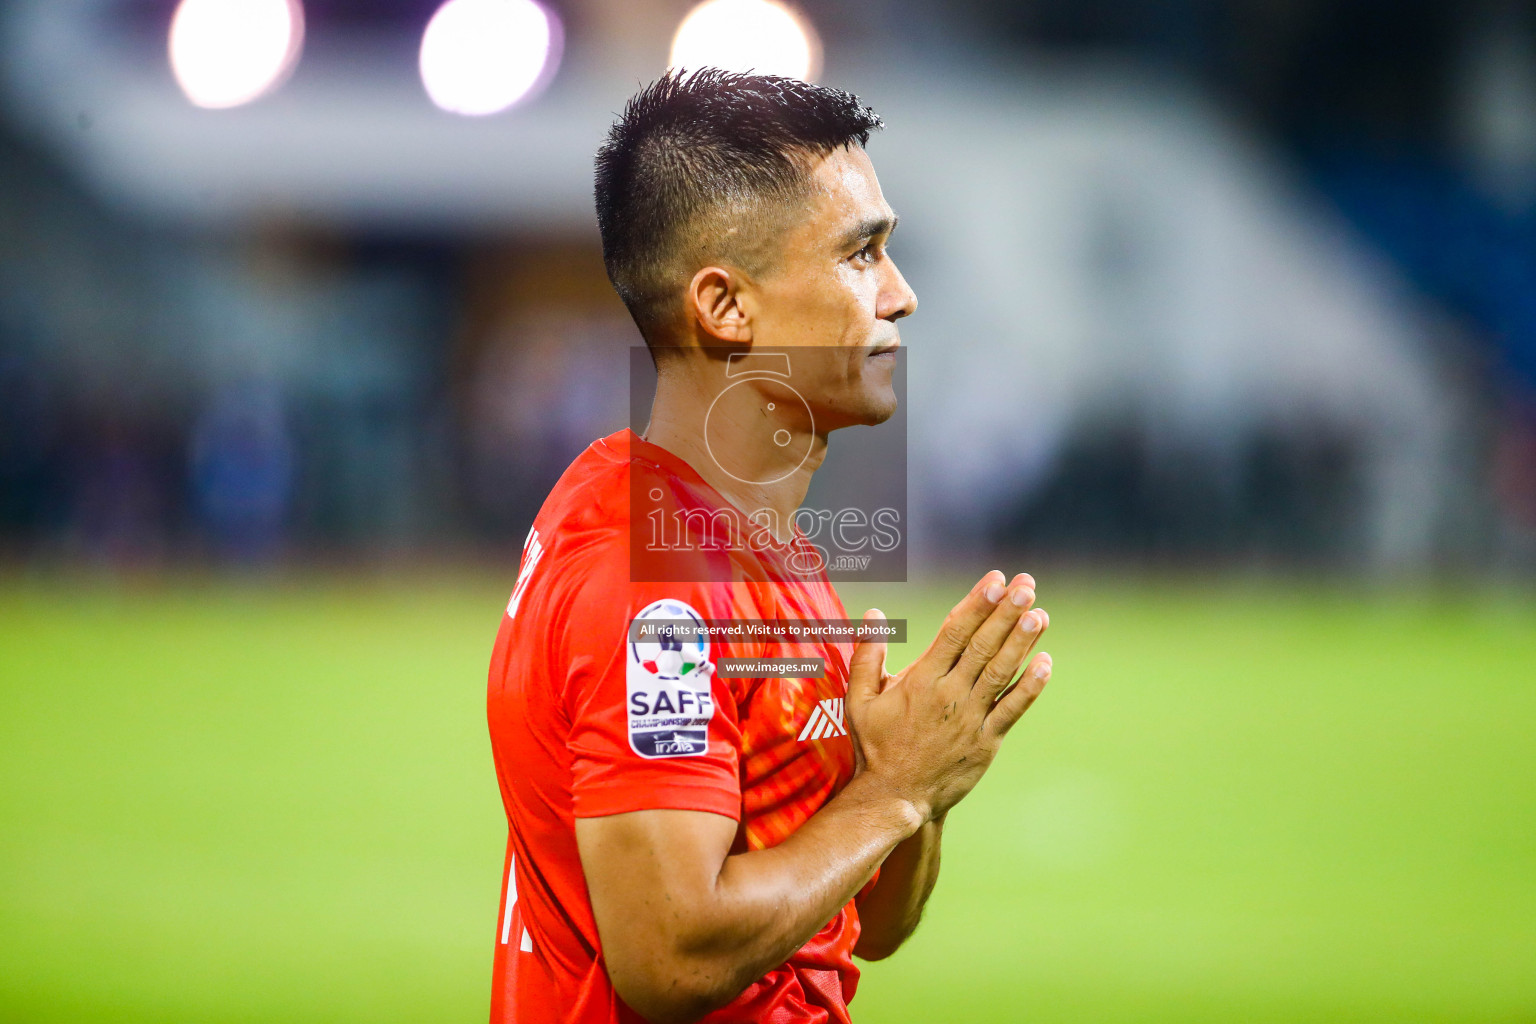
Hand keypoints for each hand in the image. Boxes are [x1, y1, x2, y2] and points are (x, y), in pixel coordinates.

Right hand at [846, 571, 1051, 823]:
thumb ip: (867, 655)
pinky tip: (1045, 662)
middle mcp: (950, 695)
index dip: (977, 604)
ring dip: (1022, 641)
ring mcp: (971, 718)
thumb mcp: (859, 700)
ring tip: (1040, 613)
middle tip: (1027, 586)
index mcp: (921, 680)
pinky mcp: (987, 741)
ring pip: (1001, 672)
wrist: (894, 798)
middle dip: (1006, 613)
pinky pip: (1013, 709)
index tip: (996, 580)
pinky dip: (1031, 686)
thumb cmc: (875, 746)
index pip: (954, 633)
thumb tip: (875, 614)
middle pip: (983, 646)